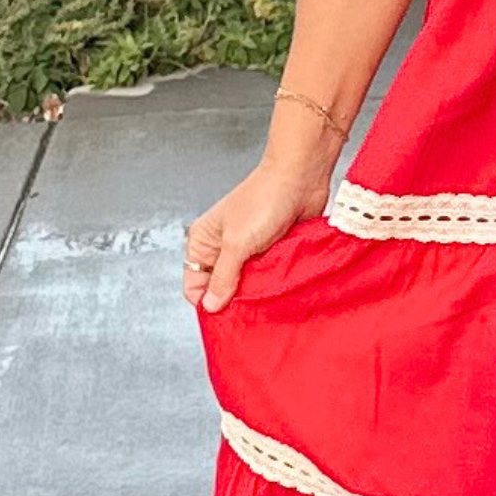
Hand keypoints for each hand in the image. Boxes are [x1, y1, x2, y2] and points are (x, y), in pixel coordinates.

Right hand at [182, 150, 328, 311]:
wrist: (301, 178)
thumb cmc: (264, 199)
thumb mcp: (237, 244)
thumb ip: (223, 277)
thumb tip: (211, 306)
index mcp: (203, 242)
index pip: (195, 285)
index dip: (207, 302)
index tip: (225, 317)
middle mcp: (222, 248)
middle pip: (221, 288)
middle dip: (234, 301)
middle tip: (249, 311)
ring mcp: (248, 250)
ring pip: (247, 285)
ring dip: (257, 293)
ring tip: (268, 297)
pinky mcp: (271, 251)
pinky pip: (268, 277)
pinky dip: (274, 284)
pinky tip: (281, 288)